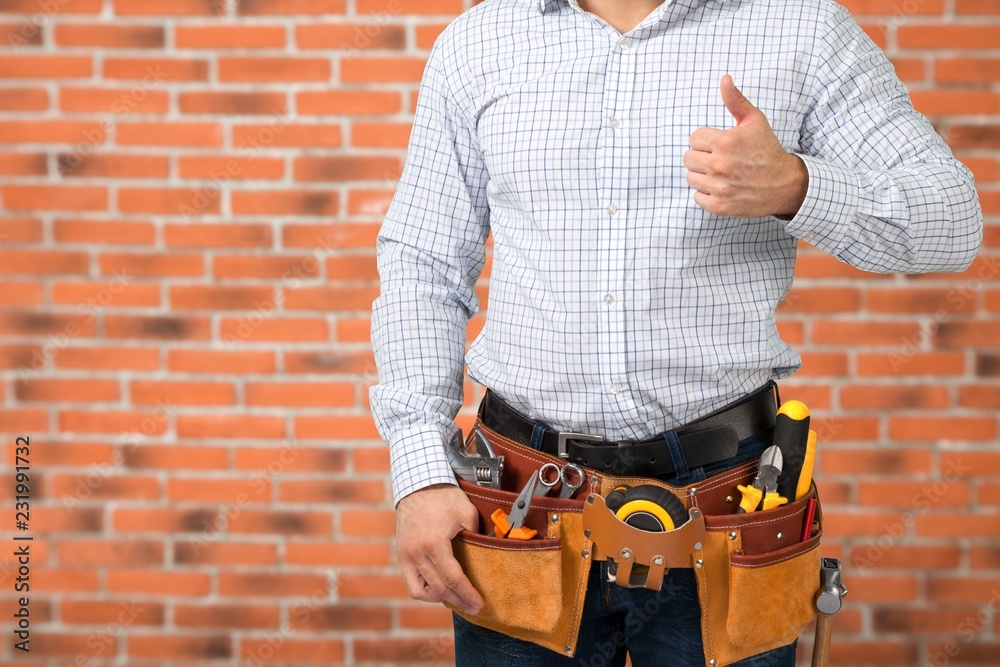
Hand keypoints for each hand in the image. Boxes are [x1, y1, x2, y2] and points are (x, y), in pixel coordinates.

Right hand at [395, 483, 483, 613]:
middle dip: (459, 600)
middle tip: (473, 606)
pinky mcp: (401, 556)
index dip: (467, 594)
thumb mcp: (467, 512)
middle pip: (440, 588)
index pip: (453, 578)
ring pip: (423, 591)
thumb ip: (478, 536)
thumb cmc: (444, 497)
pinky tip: (437, 590)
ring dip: (440, 598)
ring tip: (456, 598)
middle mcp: (417, 553)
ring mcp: (406, 556)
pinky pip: (410, 584)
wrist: (417, 485)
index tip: (478, 603)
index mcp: (434, 543)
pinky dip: (424, 591)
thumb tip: (488, 555)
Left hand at [684, 74, 807, 218]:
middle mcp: (720, 165)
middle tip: (718, 159)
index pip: (693, 139)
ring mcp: (720, 187)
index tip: (719, 144)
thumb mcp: (754, 121)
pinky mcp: (721, 205)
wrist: (784, 183)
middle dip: (701, 157)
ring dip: (702, 175)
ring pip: (691, 178)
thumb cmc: (767, 150)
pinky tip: (721, 187)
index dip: (705, 140)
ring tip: (720, 173)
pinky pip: (697, 197)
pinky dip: (706, 193)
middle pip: (688, 158)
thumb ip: (735, 100)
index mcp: (725, 142)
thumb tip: (724, 79)